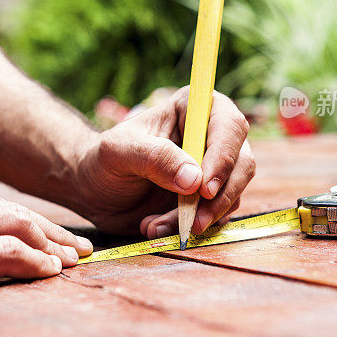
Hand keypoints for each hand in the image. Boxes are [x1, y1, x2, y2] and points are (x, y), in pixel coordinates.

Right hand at [0, 181, 92, 308]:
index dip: (26, 220)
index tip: (48, 235)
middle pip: (14, 211)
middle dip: (51, 229)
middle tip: (78, 247)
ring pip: (19, 225)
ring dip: (52, 243)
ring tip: (74, 261)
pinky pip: (4, 252)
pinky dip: (33, 259)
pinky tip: (50, 271)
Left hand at [76, 87, 254, 236]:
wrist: (95, 190)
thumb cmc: (104, 159)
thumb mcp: (119, 152)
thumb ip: (154, 158)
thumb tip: (195, 179)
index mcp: (193, 109)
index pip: (228, 126)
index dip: (224, 157)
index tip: (205, 189)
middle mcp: (210, 135)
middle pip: (242, 162)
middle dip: (220, 197)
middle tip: (193, 222)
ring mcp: (213, 168)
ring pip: (233, 193)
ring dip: (201, 217)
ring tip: (155, 225)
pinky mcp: (209, 197)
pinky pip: (217, 215)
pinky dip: (191, 227)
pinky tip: (155, 227)